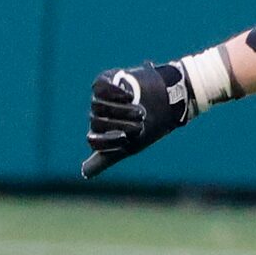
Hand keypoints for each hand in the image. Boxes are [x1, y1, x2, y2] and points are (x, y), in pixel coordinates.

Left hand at [82, 61, 196, 177]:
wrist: (171, 99)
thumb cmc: (152, 125)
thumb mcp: (130, 145)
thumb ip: (106, 158)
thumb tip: (84, 174)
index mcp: (101, 131)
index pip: (93, 140)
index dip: (108, 141)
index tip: (126, 140)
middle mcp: (98, 114)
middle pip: (97, 122)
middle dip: (120, 123)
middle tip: (141, 120)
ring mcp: (102, 97)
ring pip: (99, 106)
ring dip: (121, 109)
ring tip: (140, 107)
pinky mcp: (107, 80)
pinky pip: (100, 87)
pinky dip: (114, 92)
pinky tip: (130, 95)